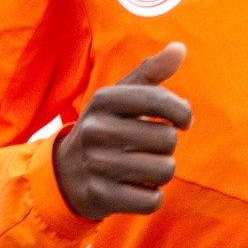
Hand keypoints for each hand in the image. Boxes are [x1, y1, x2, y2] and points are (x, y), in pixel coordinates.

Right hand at [54, 43, 191, 220]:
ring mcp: (97, 165)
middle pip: (167, 139)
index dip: (182, 112)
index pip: (159, 100)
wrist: (64, 174)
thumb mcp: (120, 96)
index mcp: (104, 99)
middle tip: (148, 147)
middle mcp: (97, 130)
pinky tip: (135, 187)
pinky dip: (151, 196)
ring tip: (142, 167)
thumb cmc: (105, 127)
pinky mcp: (101, 196)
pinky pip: (152, 200)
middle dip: (166, 145)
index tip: (183, 121)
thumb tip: (180, 47)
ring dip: (161, 171)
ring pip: (164, 170)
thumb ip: (151, 72)